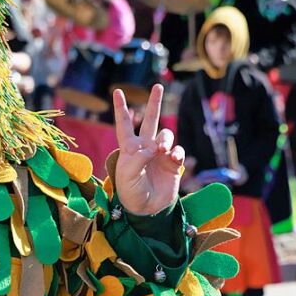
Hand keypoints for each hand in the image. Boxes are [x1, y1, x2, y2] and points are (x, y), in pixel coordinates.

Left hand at [112, 84, 184, 215]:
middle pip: (150, 120)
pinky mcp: (173, 164)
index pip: (125, 125)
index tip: (117, 91)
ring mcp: (160, 155)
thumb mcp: (127, 173)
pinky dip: (176, 153)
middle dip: (154, 103)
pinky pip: (178, 151)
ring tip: (162, 150)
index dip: (121, 109)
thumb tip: (156, 146)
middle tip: (158, 86)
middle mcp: (145, 147)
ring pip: (166, 135)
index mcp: (129, 148)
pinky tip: (172, 158)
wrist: (146, 208)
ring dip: (165, 139)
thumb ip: (139, 156)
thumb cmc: (130, 191)